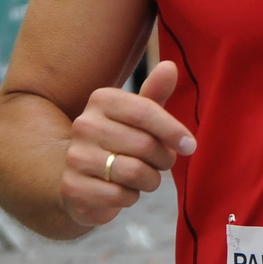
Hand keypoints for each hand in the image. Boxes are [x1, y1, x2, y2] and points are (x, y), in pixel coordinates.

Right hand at [61, 61, 195, 229]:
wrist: (81, 177)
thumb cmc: (120, 140)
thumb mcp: (138, 115)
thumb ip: (155, 93)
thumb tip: (170, 66)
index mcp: (102, 100)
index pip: (145, 112)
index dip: (173, 130)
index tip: (190, 145)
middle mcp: (84, 125)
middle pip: (145, 145)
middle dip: (163, 159)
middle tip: (162, 163)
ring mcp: (75, 157)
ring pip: (135, 172)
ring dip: (150, 180)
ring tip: (145, 177)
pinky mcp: (72, 188)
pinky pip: (119, 196)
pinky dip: (130, 197)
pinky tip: (123, 191)